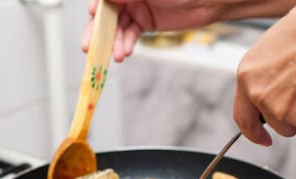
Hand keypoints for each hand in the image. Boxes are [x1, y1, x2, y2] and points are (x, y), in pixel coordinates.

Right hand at [82, 0, 218, 61]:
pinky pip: (131, 35)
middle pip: (106, 14)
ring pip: (118, 28)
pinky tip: (125, 53)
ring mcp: (136, 9)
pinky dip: (126, 44)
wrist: (207, 1)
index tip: (92, 16)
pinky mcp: (146, 23)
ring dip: (115, 43)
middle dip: (98, 32)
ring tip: (116, 56)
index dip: (96, 8)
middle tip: (88, 47)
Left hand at [233, 0, 295, 144]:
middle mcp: (258, 95)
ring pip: (291, 124)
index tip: (260, 137)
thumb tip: (273, 89)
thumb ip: (266, 76)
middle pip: (269, 122)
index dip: (251, 130)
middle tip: (295, 115)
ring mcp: (279, 109)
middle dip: (281, 122)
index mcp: (247, 75)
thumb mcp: (274, 50)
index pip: (242, 114)